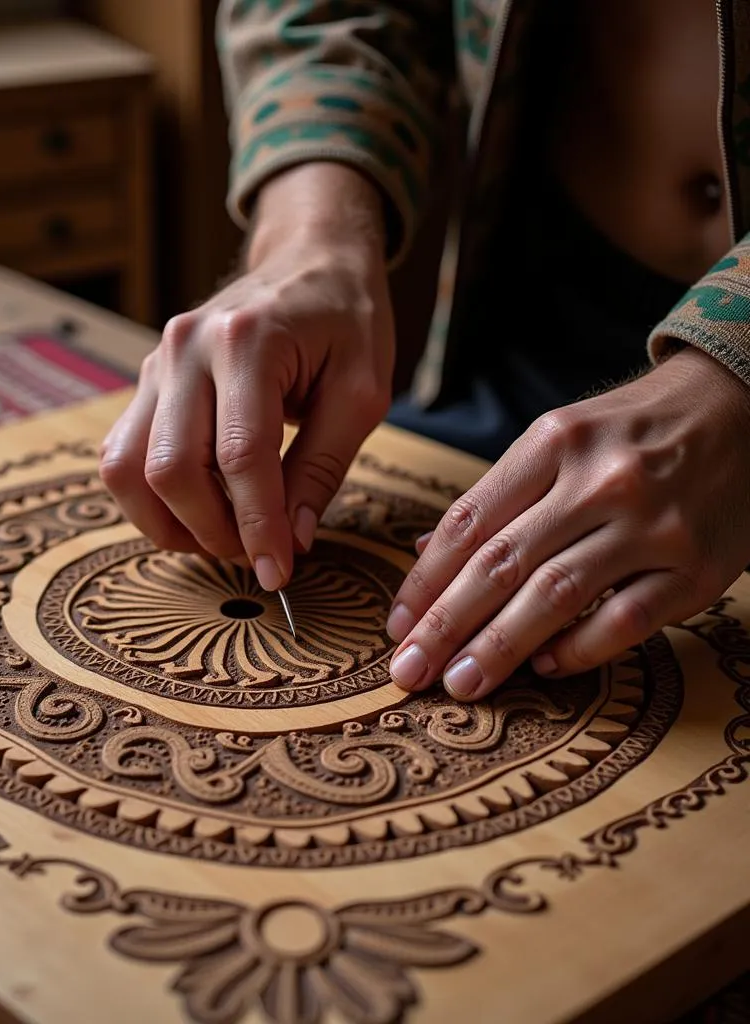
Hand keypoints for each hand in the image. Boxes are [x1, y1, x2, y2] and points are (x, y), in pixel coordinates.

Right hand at [99, 164, 395, 589]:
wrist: (308, 260)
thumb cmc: (345, 320)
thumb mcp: (361, 391)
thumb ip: (324, 467)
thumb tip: (293, 540)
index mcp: (247, 340)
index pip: (241, 456)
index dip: (259, 526)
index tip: (280, 572)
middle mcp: (185, 348)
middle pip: (170, 468)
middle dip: (212, 531)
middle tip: (256, 554)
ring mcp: (156, 363)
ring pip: (126, 468)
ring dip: (167, 523)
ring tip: (220, 537)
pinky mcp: (145, 381)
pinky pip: (121, 454)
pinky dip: (149, 499)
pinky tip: (196, 510)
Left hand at [387, 345, 749, 699]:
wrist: (737, 408)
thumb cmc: (626, 433)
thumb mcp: (557, 441)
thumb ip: (496, 498)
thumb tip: (425, 552)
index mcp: (551, 443)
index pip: (469, 522)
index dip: (424, 581)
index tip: (396, 627)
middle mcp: (599, 481)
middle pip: (502, 563)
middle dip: (446, 625)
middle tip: (410, 670)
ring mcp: (653, 525)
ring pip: (556, 596)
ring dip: (500, 647)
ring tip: (460, 684)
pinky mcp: (699, 567)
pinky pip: (626, 621)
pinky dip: (577, 649)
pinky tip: (542, 667)